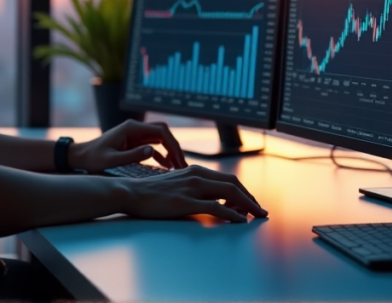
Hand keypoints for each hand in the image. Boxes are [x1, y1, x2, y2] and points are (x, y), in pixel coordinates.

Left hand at [69, 120, 187, 172]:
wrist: (81, 157)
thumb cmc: (93, 159)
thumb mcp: (111, 160)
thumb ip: (131, 156)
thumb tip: (152, 152)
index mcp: (131, 128)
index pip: (160, 131)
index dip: (173, 145)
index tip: (179, 161)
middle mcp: (135, 128)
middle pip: (163, 132)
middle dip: (174, 147)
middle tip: (182, 165)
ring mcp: (135, 134)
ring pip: (160, 139)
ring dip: (170, 151)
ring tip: (178, 168)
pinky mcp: (134, 142)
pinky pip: (153, 146)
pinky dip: (162, 155)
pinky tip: (167, 167)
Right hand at [121, 164, 267, 222]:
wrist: (131, 193)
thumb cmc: (151, 192)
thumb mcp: (176, 184)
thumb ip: (193, 188)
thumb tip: (210, 199)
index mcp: (195, 171)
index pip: (228, 179)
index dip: (243, 192)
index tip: (251, 204)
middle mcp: (197, 176)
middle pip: (233, 184)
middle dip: (250, 198)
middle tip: (260, 211)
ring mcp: (192, 188)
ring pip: (229, 193)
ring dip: (247, 205)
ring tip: (255, 216)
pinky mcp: (186, 202)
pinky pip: (216, 207)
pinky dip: (231, 214)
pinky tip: (239, 221)